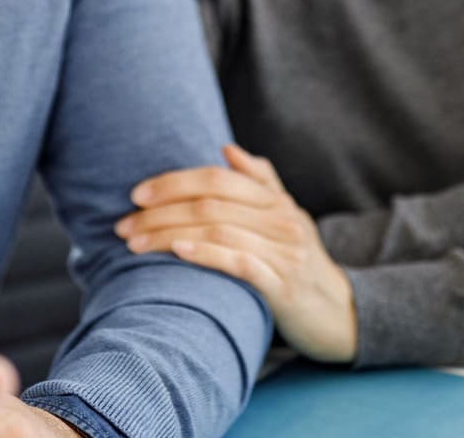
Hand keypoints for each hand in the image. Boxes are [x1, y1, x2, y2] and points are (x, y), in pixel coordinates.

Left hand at [118, 145, 357, 362]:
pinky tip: (177, 251)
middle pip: (210, 203)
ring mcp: (284, 253)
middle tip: (123, 224)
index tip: (136, 194)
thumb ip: (261, 182)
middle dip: (160, 212)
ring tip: (135, 244)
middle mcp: (281, 220)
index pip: (217, 178)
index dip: (173, 182)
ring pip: (217, 230)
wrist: (340, 315)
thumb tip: (226, 149)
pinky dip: (206, 254)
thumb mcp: (287, 217)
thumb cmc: (302, 264)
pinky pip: (240, 263)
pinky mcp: (283, 286)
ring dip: (168, 234)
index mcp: (276, 200)